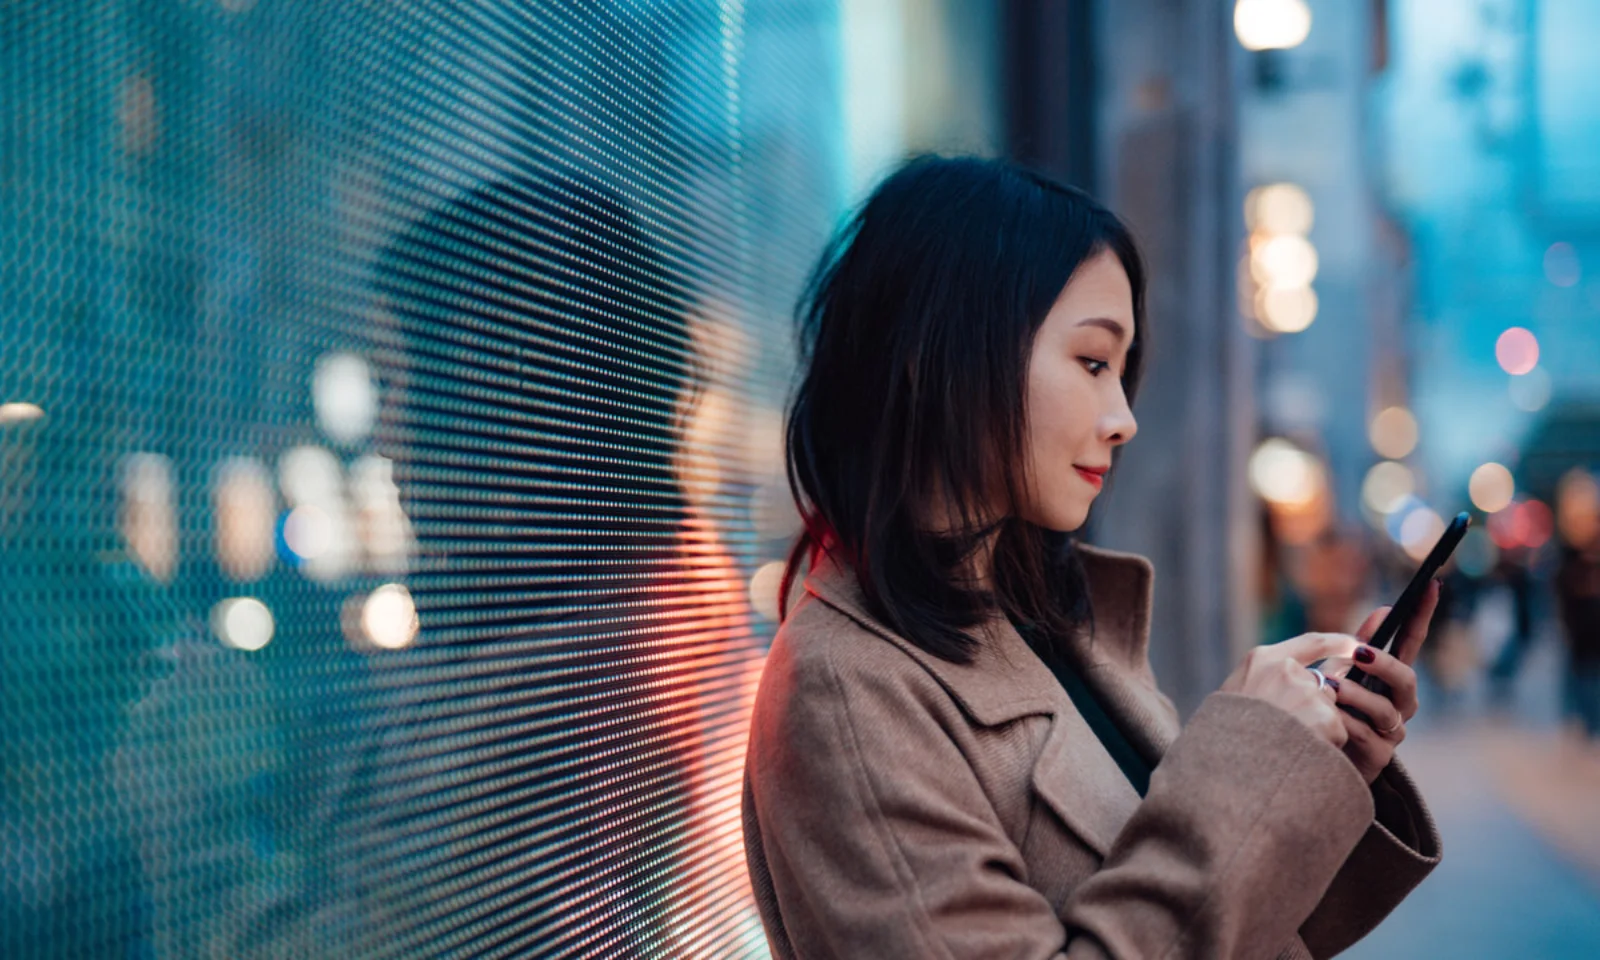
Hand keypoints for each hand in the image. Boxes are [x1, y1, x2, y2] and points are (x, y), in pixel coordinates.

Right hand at [1220, 633, 1361, 749]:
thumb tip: (1293, 677)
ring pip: (1328, 709)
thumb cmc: (1225, 735)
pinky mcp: (1325, 718)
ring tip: (1289, 744)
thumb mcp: (1233, 695)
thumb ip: (1263, 679)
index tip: (1355, 645)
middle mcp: (1286, 670)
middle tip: (1290, 731)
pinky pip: (1337, 731)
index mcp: (1262, 660)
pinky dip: (1325, 745)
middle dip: (1314, 707)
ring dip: (1317, 727)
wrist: (1227, 768)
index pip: (1311, 642)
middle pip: (1320, 685)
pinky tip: (1299, 752)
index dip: (1338, 643)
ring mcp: (1307, 693)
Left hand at [1331, 580, 1439, 783]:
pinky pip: (1365, 734)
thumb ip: (1360, 644)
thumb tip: (1383, 610)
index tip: (1431, 586)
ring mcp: (1392, 730)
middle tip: (1361, 653)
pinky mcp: (1379, 755)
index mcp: (1391, 677)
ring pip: (1386, 709)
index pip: (1411, 642)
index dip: (1422, 615)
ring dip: (1356, 694)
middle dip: (1385, 664)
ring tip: (1330, 687)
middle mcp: (1399, 703)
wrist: (1315, 753)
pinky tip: (1327, 717)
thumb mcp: (1343, 671)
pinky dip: (1343, 722)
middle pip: (1406, 679)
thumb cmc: (1332, 706)